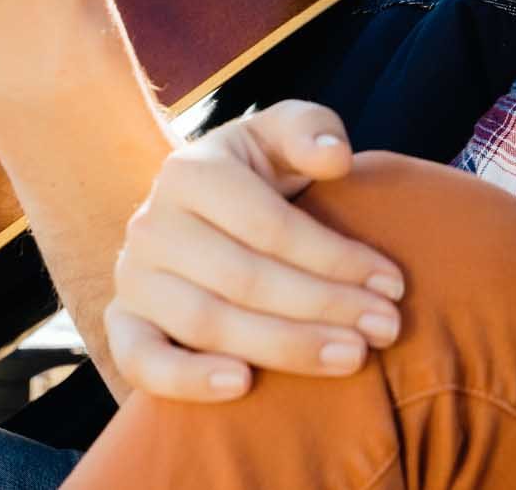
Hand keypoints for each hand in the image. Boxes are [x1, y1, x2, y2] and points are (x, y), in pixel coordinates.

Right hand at [104, 101, 405, 401]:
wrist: (196, 212)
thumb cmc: (256, 173)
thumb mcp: (282, 134)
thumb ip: (310, 129)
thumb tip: (334, 157)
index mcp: (192, 171)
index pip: (270, 224)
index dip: (335, 257)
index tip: (393, 282)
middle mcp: (152, 224)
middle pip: (244, 278)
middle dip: (324, 306)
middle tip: (386, 328)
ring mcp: (133, 277)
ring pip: (206, 323)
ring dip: (283, 347)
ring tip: (351, 357)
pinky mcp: (122, 324)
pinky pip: (140, 361)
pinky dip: (187, 379)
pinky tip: (243, 385)